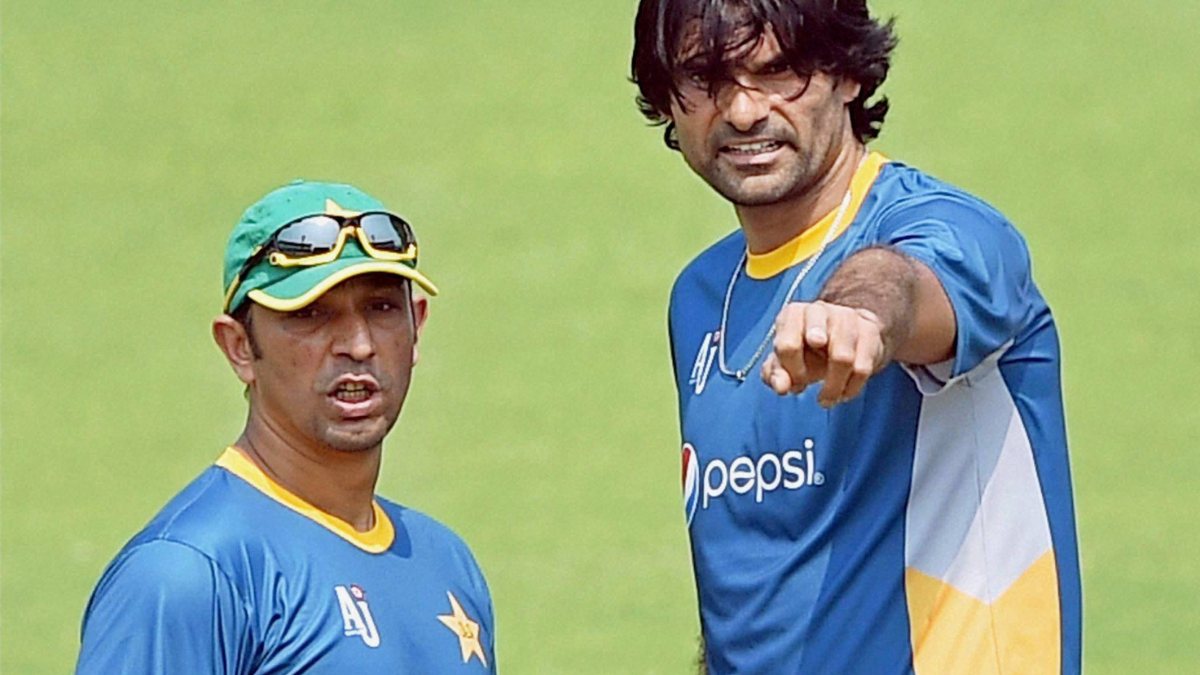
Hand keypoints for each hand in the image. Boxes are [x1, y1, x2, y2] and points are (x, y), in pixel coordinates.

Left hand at [761, 301, 887, 406]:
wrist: (846, 335)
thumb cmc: (810, 350)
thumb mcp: (786, 361)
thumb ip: (775, 374)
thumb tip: (780, 386)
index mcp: (793, 315)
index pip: (787, 343)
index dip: (790, 369)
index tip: (796, 382)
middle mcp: (819, 310)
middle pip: (816, 337)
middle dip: (810, 366)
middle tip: (807, 383)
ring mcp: (846, 317)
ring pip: (843, 356)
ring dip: (833, 387)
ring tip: (827, 399)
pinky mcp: (869, 330)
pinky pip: (863, 366)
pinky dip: (852, 387)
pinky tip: (844, 393)